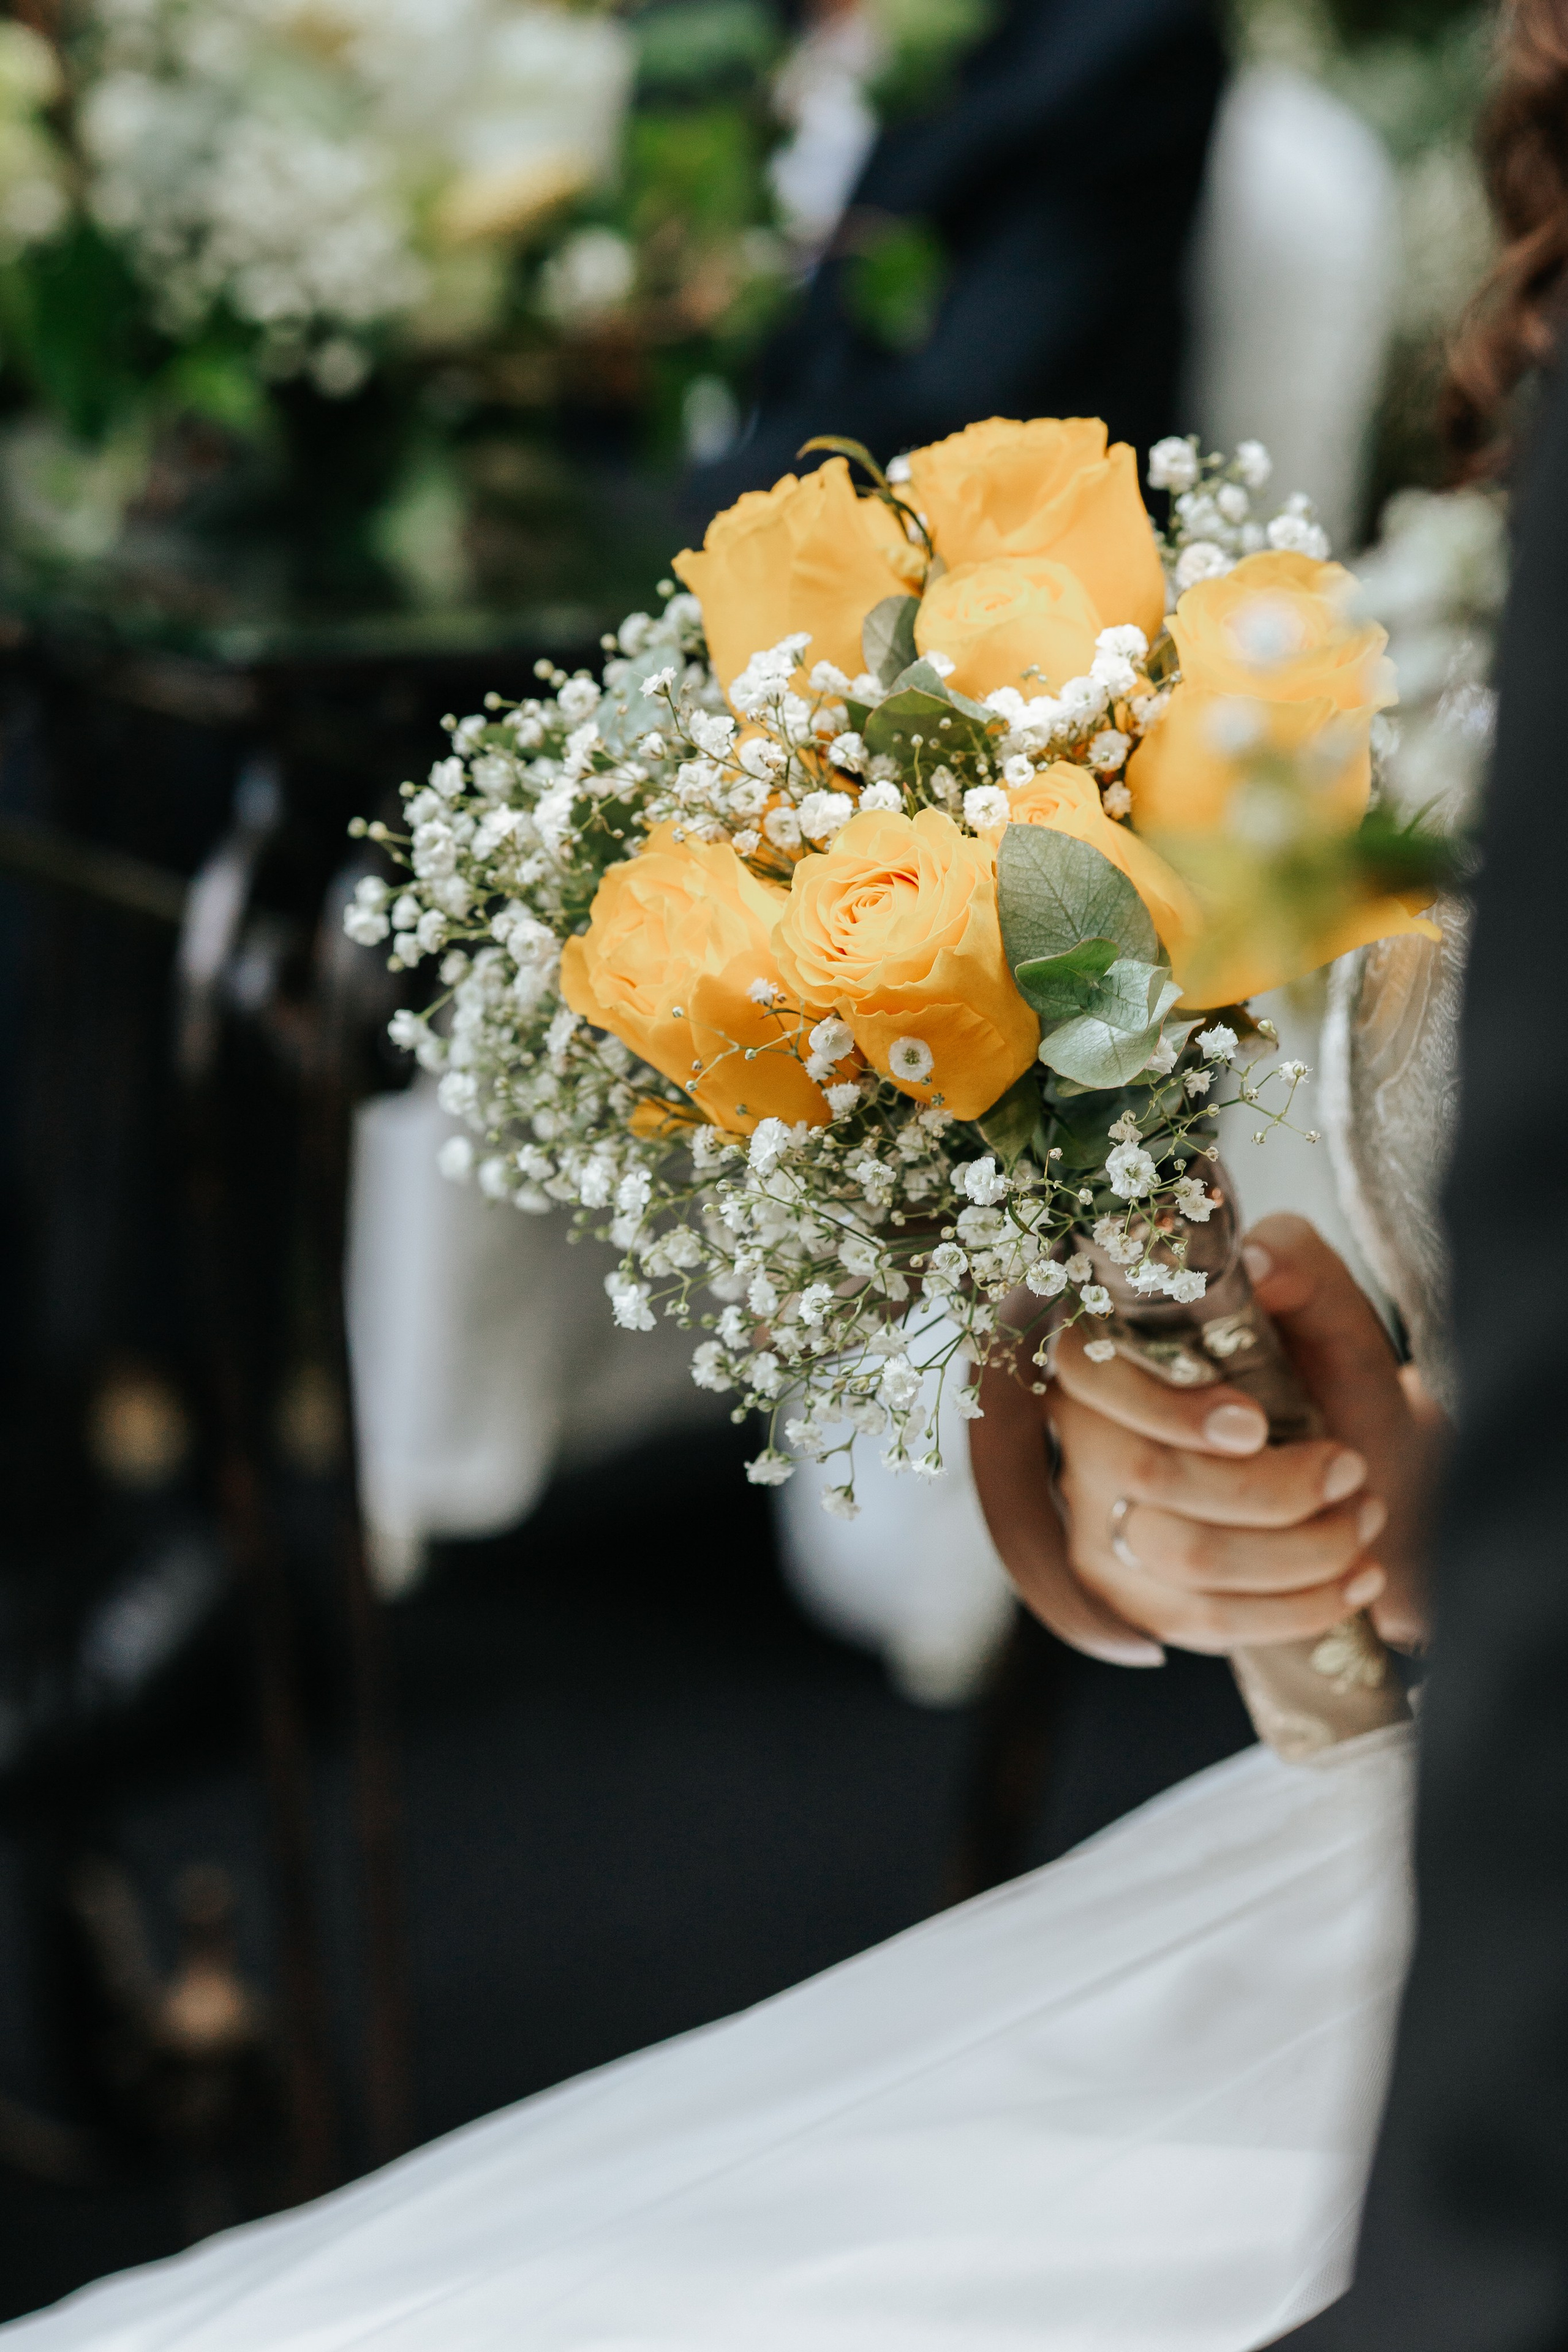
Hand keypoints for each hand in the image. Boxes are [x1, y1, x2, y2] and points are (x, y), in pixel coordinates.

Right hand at [968, 1214, 1441, 1664]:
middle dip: (1268, 1486)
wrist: (1365, 1475)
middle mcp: (1081, 1434)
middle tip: (1351, 1469)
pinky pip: (1203, 1620)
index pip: (1088, 1370)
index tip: (1254, 1425)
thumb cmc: (1327, 1380)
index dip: (1166, 1405)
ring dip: (1297, 1547)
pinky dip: (1296, 1605)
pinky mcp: (1129, 1596)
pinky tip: (1356, 1581)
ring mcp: (1094, 1523)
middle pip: (1146, 1474)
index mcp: (1111, 1347)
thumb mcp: (1329, 1312)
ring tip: (1364, 1518)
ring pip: (1182, 1556)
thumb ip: (1300, 1264)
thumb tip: (1260, 1260)